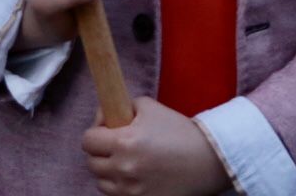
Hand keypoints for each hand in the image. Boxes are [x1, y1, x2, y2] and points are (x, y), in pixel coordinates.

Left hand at [82, 97, 228, 195]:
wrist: (207, 160)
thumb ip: (124, 107)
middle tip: (115, 146)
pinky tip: (135, 176)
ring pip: (101, 183)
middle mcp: (124, 168)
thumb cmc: (179, 132)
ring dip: (109, 173)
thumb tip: (105, 115)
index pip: (87, 140)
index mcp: (124, 141)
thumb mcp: (150, 108)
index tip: (105, 131)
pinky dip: (120, 187)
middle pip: (92, 163)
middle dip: (101, 152)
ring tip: (127, 163)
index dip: (95, 133)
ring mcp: (131, 190)